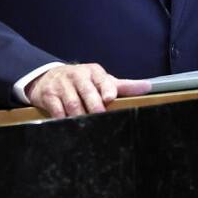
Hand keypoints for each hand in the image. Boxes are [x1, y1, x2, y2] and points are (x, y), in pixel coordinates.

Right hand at [26, 63, 150, 118]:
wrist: (50, 77)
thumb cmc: (83, 81)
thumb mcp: (102, 81)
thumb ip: (123, 86)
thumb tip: (148, 87)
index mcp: (94, 72)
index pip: (103, 80)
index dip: (106, 90)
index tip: (110, 98)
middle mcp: (78, 75)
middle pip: (87, 93)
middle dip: (94, 106)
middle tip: (99, 116)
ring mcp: (62, 85)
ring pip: (72, 103)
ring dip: (79, 116)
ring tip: (85, 125)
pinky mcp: (48, 95)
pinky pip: (56, 109)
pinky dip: (62, 118)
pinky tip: (68, 124)